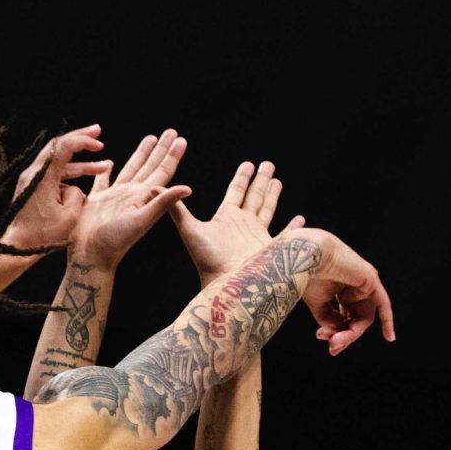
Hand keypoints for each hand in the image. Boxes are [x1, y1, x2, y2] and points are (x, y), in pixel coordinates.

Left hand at [0, 125, 111, 291]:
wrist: (16, 249)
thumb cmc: (41, 236)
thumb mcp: (69, 217)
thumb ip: (77, 195)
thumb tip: (74, 187)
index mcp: (41, 177)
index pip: (63, 147)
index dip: (83, 141)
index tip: (99, 143)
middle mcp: (34, 174)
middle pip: (58, 147)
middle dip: (81, 139)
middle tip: (98, 132)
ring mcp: (32, 181)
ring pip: (59, 164)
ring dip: (81, 165)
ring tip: (103, 167)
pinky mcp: (32, 189)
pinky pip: (54, 176)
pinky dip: (70, 176)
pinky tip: (85, 183)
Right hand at [71, 129, 191, 269]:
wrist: (90, 256)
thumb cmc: (115, 241)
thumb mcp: (142, 220)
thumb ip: (163, 202)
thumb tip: (189, 188)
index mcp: (142, 196)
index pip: (162, 171)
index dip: (172, 156)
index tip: (181, 139)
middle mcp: (131, 194)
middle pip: (150, 166)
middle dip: (160, 149)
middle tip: (171, 131)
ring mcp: (114, 197)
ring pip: (130, 169)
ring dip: (140, 154)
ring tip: (149, 138)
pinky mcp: (96, 201)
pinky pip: (101, 180)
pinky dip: (104, 170)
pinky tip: (107, 162)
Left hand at [170, 159, 293, 283]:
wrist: (227, 286)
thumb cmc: (207, 260)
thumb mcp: (189, 229)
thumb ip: (175, 209)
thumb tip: (150, 189)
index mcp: (228, 217)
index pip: (236, 191)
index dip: (243, 177)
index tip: (249, 163)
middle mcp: (244, 224)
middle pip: (254, 196)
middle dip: (261, 180)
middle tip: (268, 164)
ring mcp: (258, 236)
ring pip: (268, 209)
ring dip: (273, 195)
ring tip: (278, 181)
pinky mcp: (272, 249)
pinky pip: (286, 235)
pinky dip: (293, 228)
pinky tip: (300, 219)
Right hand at [304, 238, 396, 355]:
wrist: (308, 256)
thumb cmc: (308, 274)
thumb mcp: (318, 304)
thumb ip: (329, 320)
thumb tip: (337, 334)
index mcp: (339, 289)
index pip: (343, 316)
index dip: (335, 331)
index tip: (321, 337)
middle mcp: (353, 286)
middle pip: (354, 319)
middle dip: (344, 335)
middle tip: (332, 347)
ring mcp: (363, 283)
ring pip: (363, 317)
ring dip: (351, 333)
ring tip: (336, 342)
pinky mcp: (371, 280)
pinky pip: (383, 304)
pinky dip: (387, 320)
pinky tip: (389, 337)